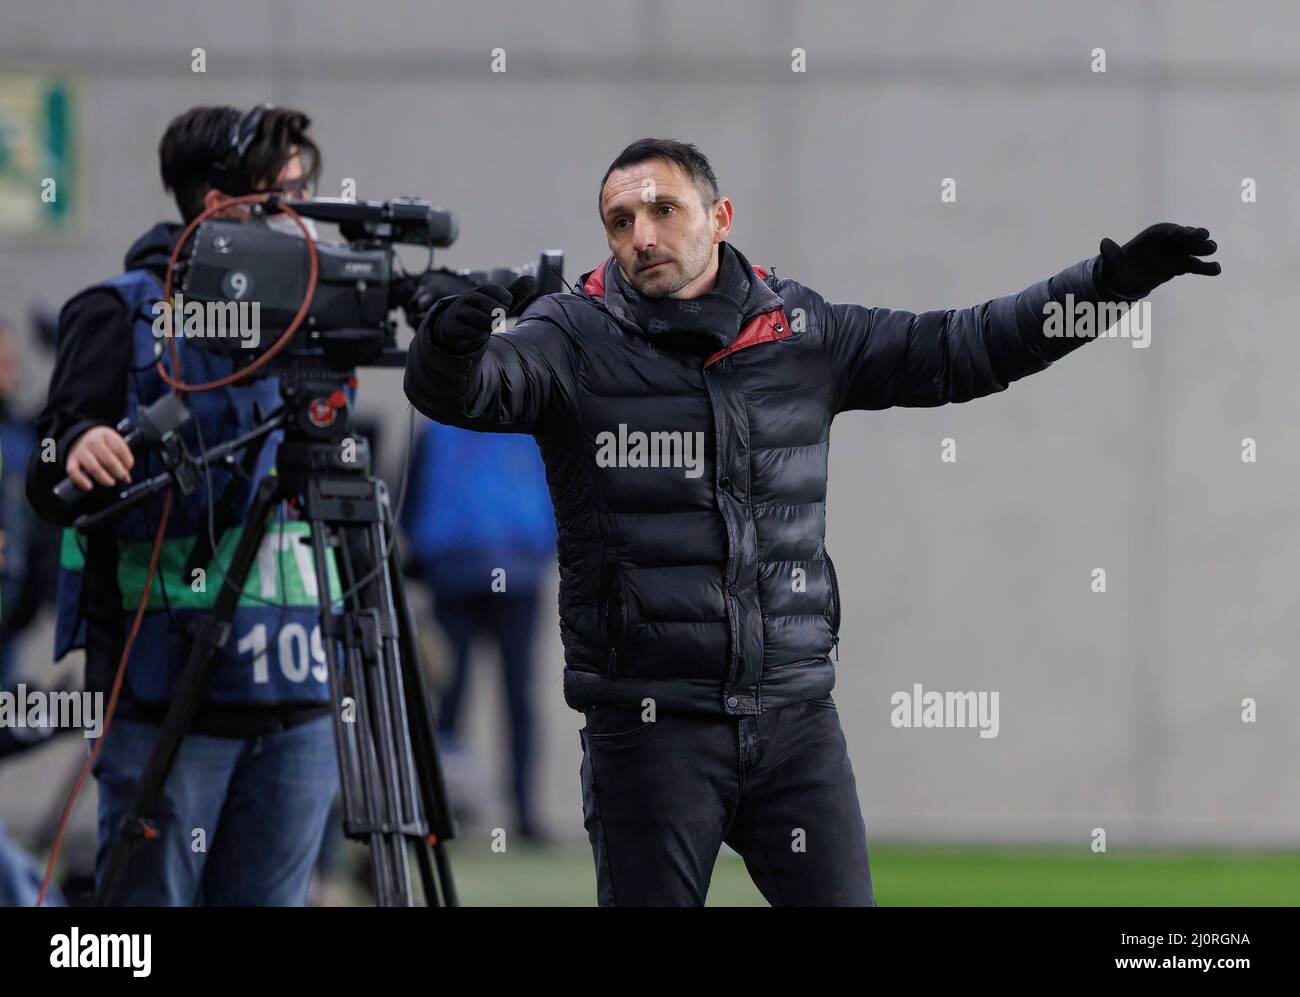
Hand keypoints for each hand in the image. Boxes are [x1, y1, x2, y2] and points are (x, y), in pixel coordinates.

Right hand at [65, 426, 133, 490]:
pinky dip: (82, 481)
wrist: (79, 436)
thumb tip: (127, 480)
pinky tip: (89, 487)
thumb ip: (122, 460)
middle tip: (121, 476)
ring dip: (105, 479)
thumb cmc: (102, 444)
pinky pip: (74, 472)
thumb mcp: (113, 445)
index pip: (120, 450)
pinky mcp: (71, 461)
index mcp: (106, 435)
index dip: (128, 462)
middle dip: (119, 472)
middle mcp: (92, 442)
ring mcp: (81, 452)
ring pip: (94, 468)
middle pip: (109, 461)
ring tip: (111, 482)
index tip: (128, 467)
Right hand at [428, 275, 538, 354]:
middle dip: (498, 315)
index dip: (506, 299)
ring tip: (486, 327)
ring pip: (482, 319)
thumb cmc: (480, 315)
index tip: (505, 305)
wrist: (452, 330)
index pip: (496, 289)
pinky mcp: (452, 328)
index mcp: (480, 291)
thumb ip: (515, 293)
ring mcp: (458, 313)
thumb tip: (532, 279)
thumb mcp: (498, 304)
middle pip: (491, 306)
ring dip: (489, 326)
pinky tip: (479, 335)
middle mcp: (467, 299)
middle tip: (495, 319)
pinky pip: (470, 331)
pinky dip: (478, 335)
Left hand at [1099, 223, 1220, 298]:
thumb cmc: (1121, 265)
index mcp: (1156, 235)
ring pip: (1197, 249)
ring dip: (1204, 249)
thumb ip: (1111, 253)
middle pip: (1189, 235)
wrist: (1128, 277)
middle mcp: (1172, 240)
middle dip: (1196, 236)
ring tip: (1211, 253)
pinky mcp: (1183, 265)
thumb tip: (1103, 243)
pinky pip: (1198, 265)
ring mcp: (1179, 252)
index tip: (1182, 234)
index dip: (1178, 232)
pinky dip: (1206, 267)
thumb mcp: (1114, 262)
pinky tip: (1216, 269)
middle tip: (1202, 240)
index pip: (1171, 231)